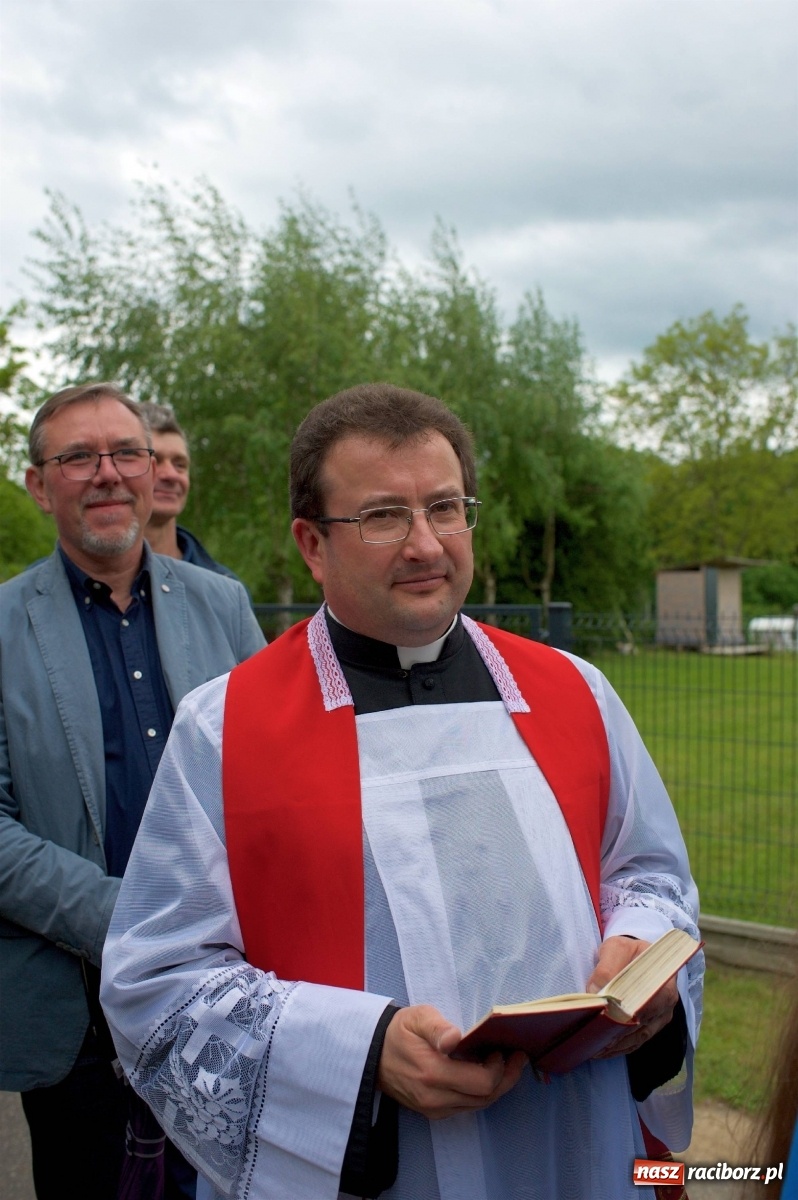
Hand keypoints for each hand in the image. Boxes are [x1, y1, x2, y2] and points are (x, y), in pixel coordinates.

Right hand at [377, 1004, 526, 1119]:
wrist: (371, 1053)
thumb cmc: (398, 1031)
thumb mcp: (417, 1017)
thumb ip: (438, 1028)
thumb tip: (455, 1038)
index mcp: (434, 1074)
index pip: (482, 1083)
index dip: (499, 1069)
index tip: (502, 1049)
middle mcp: (436, 1098)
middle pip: (485, 1097)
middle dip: (505, 1078)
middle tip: (515, 1057)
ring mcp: (433, 1108)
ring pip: (478, 1105)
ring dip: (495, 1087)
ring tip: (504, 1065)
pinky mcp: (432, 1112)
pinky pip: (465, 1106)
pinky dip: (479, 1092)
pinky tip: (483, 1074)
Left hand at [586, 936, 678, 1057]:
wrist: (640, 953)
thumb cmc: (629, 949)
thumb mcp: (617, 948)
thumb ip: (606, 968)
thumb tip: (595, 994)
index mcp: (662, 982)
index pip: (641, 1006)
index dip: (619, 1018)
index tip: (599, 1025)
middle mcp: (666, 1004)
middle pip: (638, 1026)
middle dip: (614, 1038)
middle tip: (590, 1045)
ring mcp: (661, 1017)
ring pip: (637, 1038)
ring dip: (615, 1047)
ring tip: (592, 1052)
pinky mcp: (653, 1025)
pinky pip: (637, 1041)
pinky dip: (620, 1048)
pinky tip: (603, 1051)